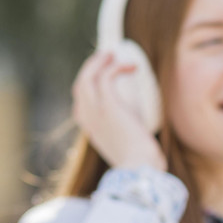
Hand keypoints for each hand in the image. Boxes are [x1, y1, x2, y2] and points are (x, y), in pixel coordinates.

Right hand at [71, 50, 166, 171]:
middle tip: (106, 59)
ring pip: (88, 77)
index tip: (102, 79)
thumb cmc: (142, 164)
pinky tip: (132, 66)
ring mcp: (95, 111)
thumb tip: (141, 132)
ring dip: (98, 63)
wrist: (139, 169)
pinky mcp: (107, 104)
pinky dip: (117, 68)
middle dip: (91, 69)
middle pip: (81, 86)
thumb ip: (129, 137)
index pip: (81, 105)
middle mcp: (87, 119)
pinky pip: (106, 77)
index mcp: (91, 131)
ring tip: (113, 54)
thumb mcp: (131, 148)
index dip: (90, 89)